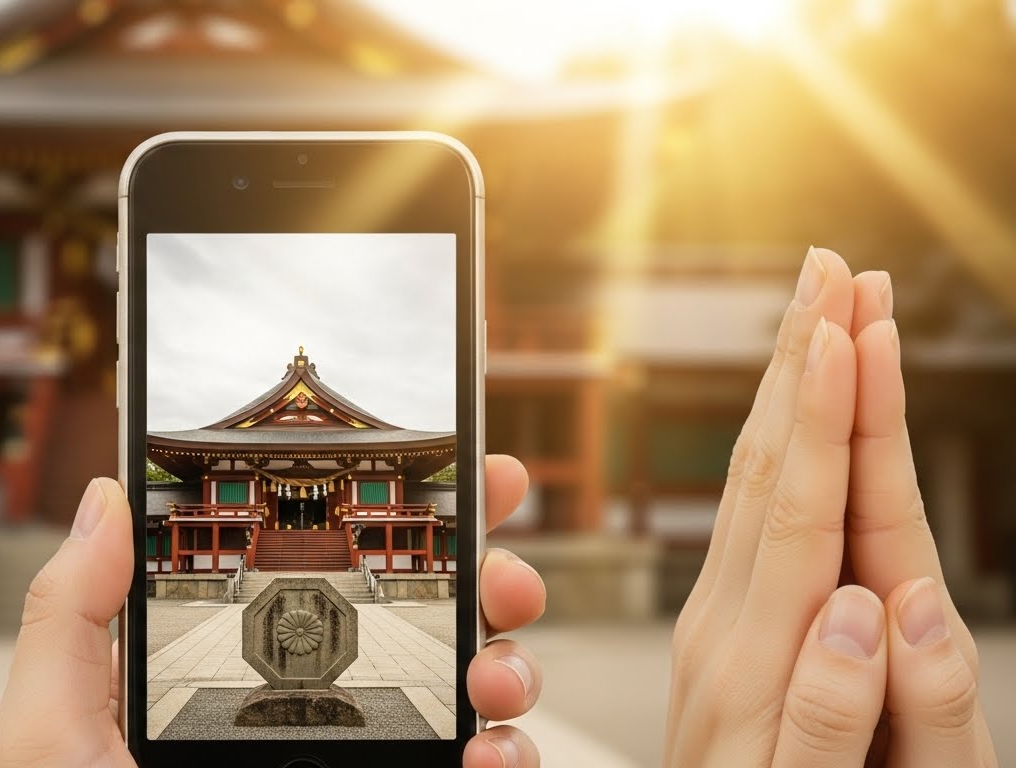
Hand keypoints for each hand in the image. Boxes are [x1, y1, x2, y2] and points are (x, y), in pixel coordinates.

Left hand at [0, 456, 547, 767]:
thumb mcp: (51, 733)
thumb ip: (71, 614)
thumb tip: (104, 497)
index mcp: (236, 663)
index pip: (319, 564)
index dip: (383, 511)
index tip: (440, 466)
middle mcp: (311, 706)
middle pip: (419, 613)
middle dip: (480, 570)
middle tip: (498, 562)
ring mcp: (367, 760)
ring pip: (470, 687)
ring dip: (506, 661)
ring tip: (494, 672)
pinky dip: (510, 754)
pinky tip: (489, 752)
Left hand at [663, 248, 997, 765]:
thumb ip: (828, 713)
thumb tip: (863, 609)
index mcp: (754, 655)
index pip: (793, 506)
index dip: (824, 414)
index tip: (844, 324)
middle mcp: (726, 622)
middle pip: (763, 468)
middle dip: (799, 363)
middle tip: (827, 268)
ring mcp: (716, 622)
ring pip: (748, 483)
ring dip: (782, 388)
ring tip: (816, 313)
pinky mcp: (718, 634)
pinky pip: (743, 521)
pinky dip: (771, 451)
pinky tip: (786, 420)